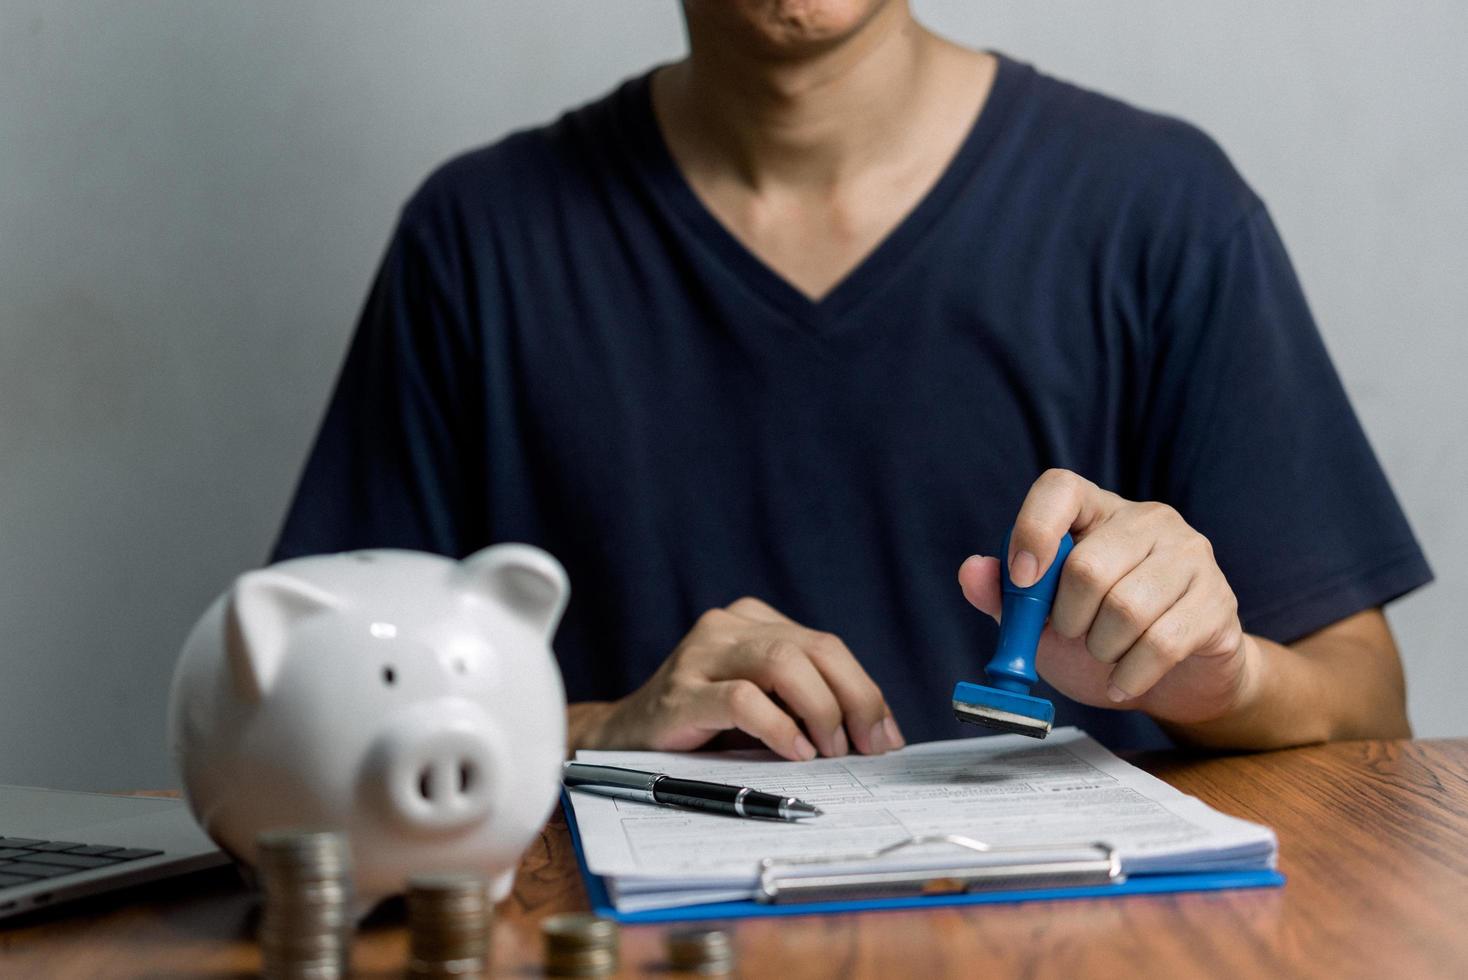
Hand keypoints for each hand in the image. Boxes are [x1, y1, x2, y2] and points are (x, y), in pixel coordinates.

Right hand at [573, 597, 904, 759]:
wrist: (624, 740)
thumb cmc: (705, 727)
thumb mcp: (765, 706)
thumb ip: (810, 705)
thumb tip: (881, 733)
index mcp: (753, 621)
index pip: (826, 645)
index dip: (865, 690)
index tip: (886, 736)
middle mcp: (728, 626)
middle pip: (813, 648)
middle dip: (854, 700)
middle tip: (867, 747)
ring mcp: (701, 654)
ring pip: (783, 663)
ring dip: (821, 711)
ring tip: (831, 751)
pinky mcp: (681, 692)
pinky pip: (744, 700)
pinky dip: (780, 728)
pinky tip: (796, 752)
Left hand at [957, 469, 1259, 725]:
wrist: (1176, 679)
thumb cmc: (1101, 638)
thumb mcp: (1042, 620)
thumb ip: (1005, 597)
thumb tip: (972, 571)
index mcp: (1096, 510)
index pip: (1059, 488)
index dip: (1033, 530)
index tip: (1021, 580)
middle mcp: (1147, 520)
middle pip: (1088, 567)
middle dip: (1067, 620)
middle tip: (1074, 636)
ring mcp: (1190, 555)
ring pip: (1126, 609)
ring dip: (1101, 651)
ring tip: (1105, 655)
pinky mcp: (1217, 599)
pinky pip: (1163, 643)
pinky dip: (1130, 675)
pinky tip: (1124, 681)